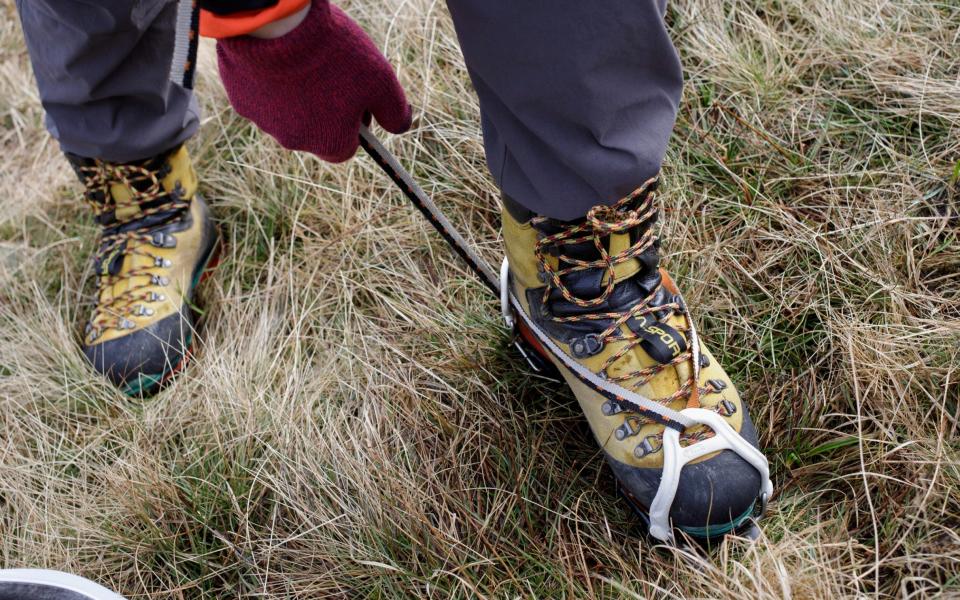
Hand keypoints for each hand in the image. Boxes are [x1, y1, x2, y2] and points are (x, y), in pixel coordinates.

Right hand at [216, 1, 411, 161]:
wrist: (278, 25)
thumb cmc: (335, 56)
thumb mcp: (382, 81)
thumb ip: (396, 111)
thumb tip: (400, 126)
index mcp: (330, 145)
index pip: (347, 147)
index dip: (354, 122)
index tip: (356, 97)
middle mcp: (295, 144)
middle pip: (316, 132)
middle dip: (325, 109)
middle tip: (331, 73)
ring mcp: (265, 123)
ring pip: (287, 114)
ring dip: (298, 95)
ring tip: (304, 62)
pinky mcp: (242, 100)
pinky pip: (263, 95)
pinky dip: (272, 81)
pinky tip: (279, 58)